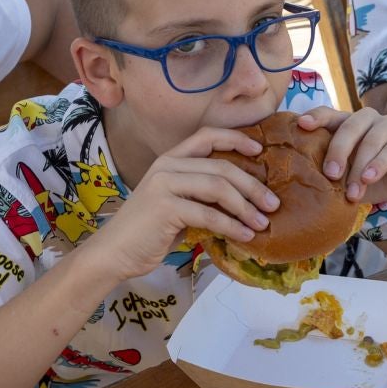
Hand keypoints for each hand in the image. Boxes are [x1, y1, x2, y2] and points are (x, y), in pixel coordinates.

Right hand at [80, 127, 278, 281]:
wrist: (113, 252)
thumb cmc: (148, 231)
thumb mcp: (176, 205)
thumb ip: (200, 195)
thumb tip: (243, 201)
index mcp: (170, 159)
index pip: (207, 135)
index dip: (236, 138)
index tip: (260, 152)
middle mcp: (167, 166)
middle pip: (221, 166)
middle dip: (252, 185)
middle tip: (273, 203)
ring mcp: (164, 185)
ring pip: (218, 188)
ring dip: (246, 207)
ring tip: (263, 223)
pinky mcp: (166, 208)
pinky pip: (209, 214)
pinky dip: (232, 226)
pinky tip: (245, 236)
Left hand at [295, 107, 386, 207]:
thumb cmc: (368, 178)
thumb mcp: (346, 175)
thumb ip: (329, 171)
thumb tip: (300, 181)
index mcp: (348, 123)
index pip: (330, 114)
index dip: (316, 117)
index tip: (302, 124)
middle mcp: (368, 119)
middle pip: (349, 126)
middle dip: (338, 150)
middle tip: (331, 174)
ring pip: (371, 140)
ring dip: (360, 167)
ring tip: (353, 192)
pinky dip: (379, 164)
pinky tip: (370, 178)